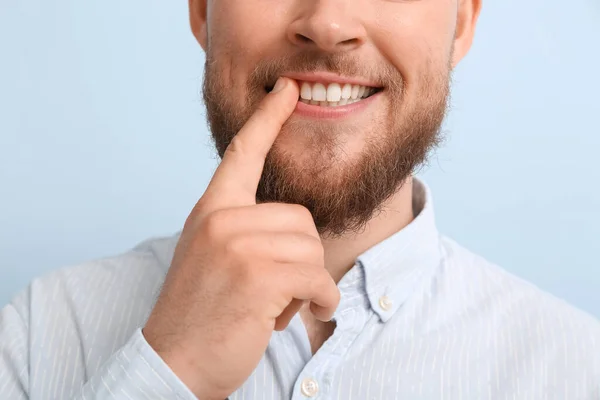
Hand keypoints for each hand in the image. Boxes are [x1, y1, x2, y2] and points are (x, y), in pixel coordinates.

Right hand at [143, 78, 340, 399]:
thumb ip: (242, 229)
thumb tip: (292, 228)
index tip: (287, 91)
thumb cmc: (199, 313)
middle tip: (270, 289)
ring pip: (312, 249)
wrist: (172, 363)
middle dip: (299, 259)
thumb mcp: (211, 257)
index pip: (242, 153)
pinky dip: (318, 301)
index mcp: (211, 210)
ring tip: (272, 305)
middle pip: (301, 219)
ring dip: (305, 285)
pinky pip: (318, 279)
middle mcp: (222, 219)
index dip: (267, 118)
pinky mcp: (259, 275)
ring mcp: (239, 245)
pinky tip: (290, 317)